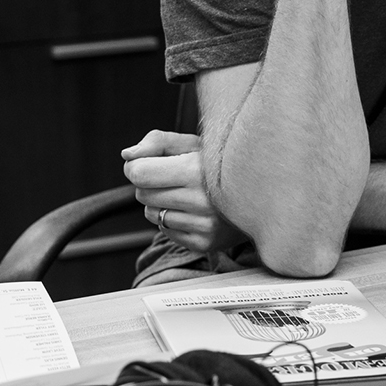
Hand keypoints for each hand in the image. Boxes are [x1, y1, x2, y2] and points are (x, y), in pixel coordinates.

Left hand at [122, 130, 244, 254]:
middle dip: (150, 184)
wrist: (258, 194)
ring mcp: (205, 225)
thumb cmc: (217, 164)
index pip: (139, 173)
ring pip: (151, 214)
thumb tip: (126, 156)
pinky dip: (172, 220)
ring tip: (186, 194)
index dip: (136, 166)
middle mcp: (203, 200)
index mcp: (197, 169)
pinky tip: (193, 211)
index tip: (147, 163)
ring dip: (160, 203)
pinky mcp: (205, 243)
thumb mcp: (192, 143)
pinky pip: (165, 231)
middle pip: (142, 194)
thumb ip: (157, 141)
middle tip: (174, 178)